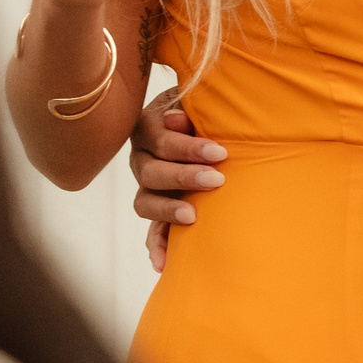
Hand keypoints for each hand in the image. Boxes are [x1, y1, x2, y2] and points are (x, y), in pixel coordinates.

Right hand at [128, 95, 222, 272]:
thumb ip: (188, 107)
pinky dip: (157, 245)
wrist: (203, 122)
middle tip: (216, 179)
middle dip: (183, 177)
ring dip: (168, 211)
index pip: (161, 141)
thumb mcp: (197, 100)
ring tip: (192, 217)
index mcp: (149, 127)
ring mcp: (147, 186)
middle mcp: (142, 158)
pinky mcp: (158, 208)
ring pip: (145, 203)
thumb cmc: (204, 108)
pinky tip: (164, 263)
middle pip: (150, 173)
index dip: (187, 149)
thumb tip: (177, 119)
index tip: (219, 153)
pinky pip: (151, 230)